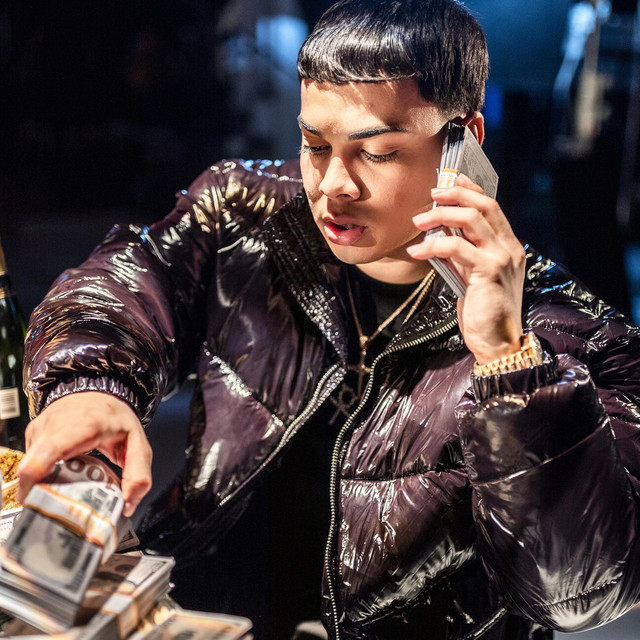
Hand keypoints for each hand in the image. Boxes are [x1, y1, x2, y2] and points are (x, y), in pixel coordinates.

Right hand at [17, 392, 151, 516]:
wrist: (98, 390)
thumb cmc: (114, 415)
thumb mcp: (137, 441)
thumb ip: (138, 472)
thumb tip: (129, 503)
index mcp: (82, 425)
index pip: (48, 452)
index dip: (36, 477)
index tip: (38, 498)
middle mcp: (55, 425)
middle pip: (32, 466)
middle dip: (41, 491)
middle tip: (61, 505)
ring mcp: (40, 429)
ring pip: (29, 468)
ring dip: (44, 483)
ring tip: (64, 487)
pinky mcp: (32, 434)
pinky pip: (31, 462)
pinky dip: (43, 473)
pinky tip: (61, 472)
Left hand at [408, 173, 525, 363]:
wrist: (497, 343)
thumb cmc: (483, 312)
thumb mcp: (470, 276)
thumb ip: (460, 254)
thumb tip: (437, 234)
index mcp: (508, 246)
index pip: (491, 206)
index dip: (469, 189)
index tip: (448, 179)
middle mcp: (509, 248)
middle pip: (484, 205)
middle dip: (455, 194)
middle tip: (431, 194)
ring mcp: (502, 258)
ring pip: (472, 220)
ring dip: (440, 215)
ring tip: (417, 221)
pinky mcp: (489, 272)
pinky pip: (457, 248)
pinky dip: (432, 246)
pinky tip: (416, 252)